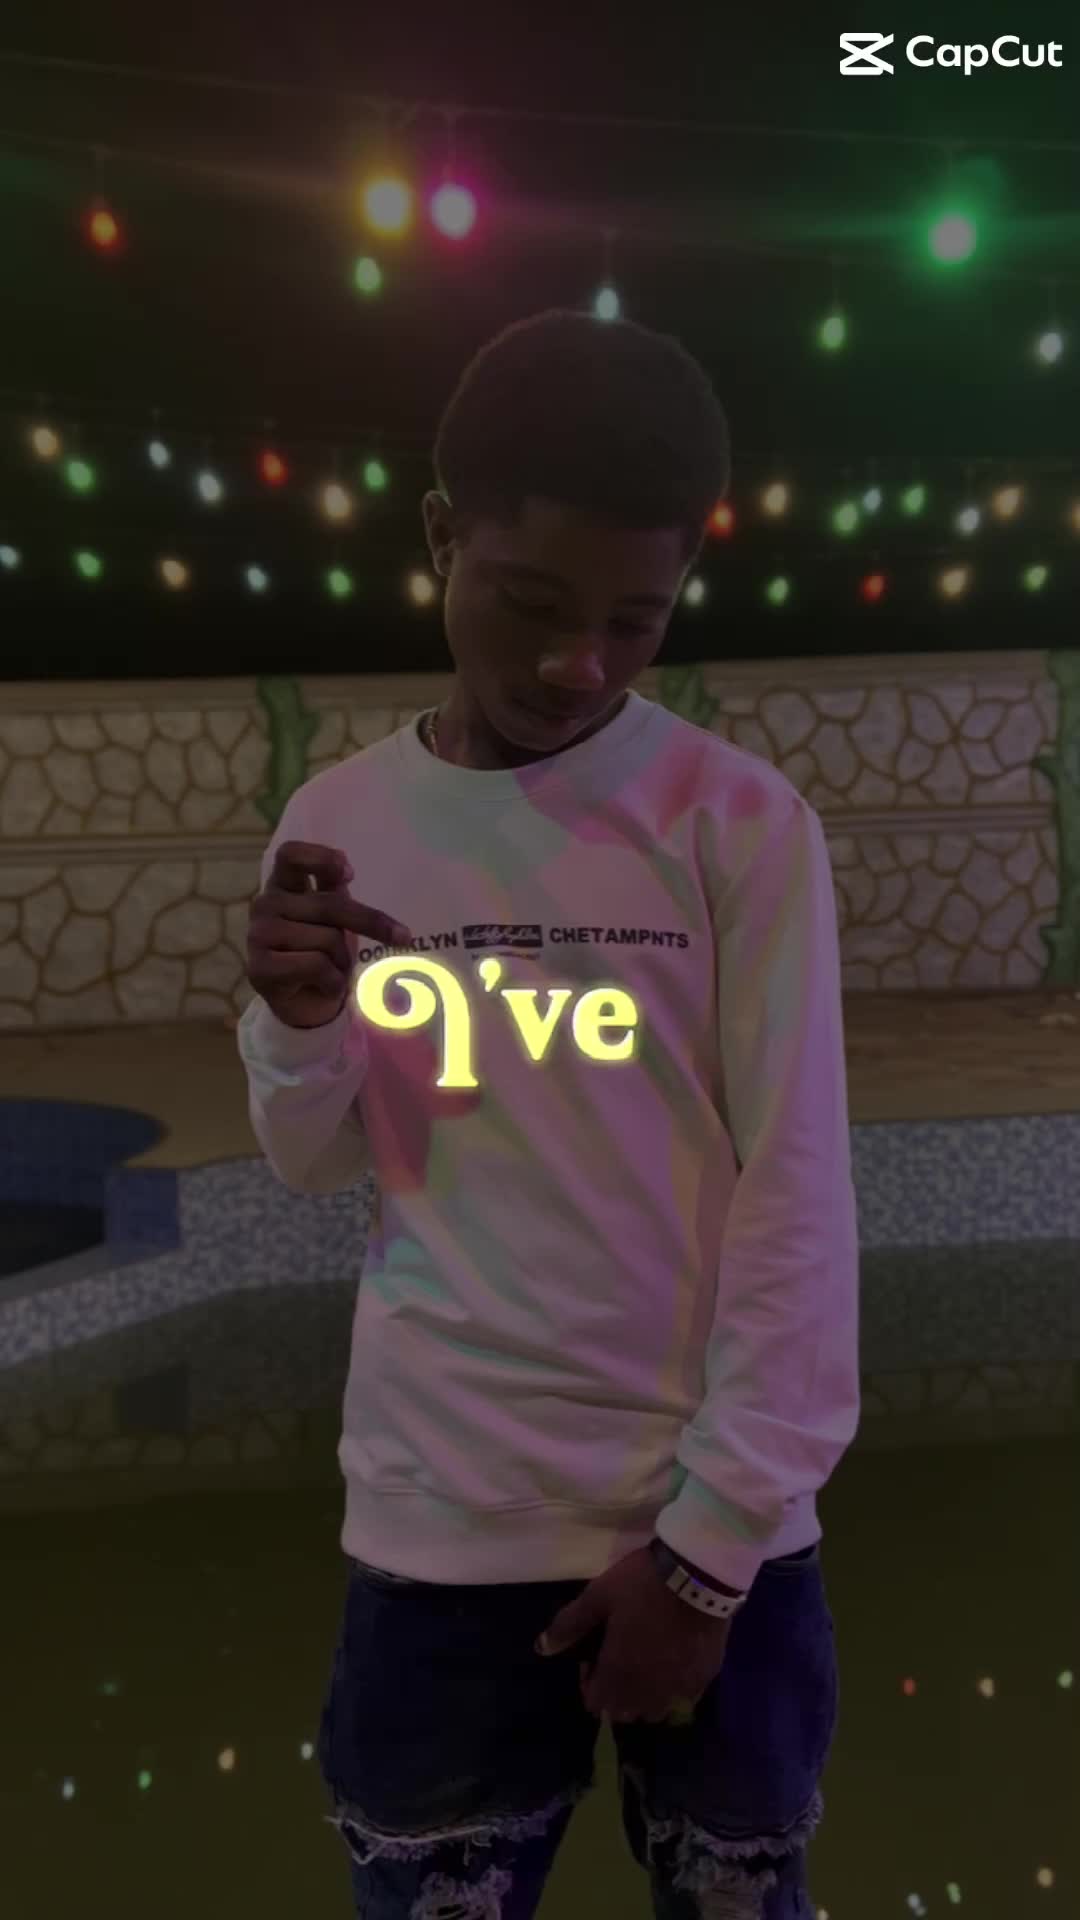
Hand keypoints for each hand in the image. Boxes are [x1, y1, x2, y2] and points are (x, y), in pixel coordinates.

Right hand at [246, 841, 412, 1029]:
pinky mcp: (259, 967)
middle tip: (403, 937)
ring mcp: (258, 935)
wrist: (304, 1004)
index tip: (350, 874)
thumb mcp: (334, 918)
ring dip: (342, 961)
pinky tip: (325, 986)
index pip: (290, 854)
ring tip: (333, 971)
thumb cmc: (321, 953)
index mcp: (282, 885)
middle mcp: (265, 904)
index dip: (321, 858)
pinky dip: (332, 981)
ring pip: (326, 939)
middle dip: (370, 922)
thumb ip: (335, 893)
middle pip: (328, 904)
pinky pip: (315, 965)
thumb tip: (346, 872)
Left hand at [535, 1545, 732, 1725]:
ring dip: (646, 1696)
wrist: (698, 1573)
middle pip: (626, 1714)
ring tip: (648, 1661)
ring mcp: (680, 1688)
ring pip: (656, 1711)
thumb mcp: (598, 1596)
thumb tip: (541, 1648)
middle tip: (620, 1656)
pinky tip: (675, 1659)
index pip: (596, 1705)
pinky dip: (675, 1688)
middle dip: (617, 1692)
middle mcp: (649, 1691)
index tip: (595, 1654)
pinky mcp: (705, 1677)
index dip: (590, 1682)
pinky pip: (684, 1697)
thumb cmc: (641, 1584)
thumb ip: (569, 1625)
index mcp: (618, 1673)